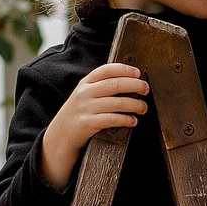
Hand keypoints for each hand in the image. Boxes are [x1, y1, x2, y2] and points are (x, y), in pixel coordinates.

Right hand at [39, 62, 146, 189]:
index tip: (138, 73)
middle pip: (115, 84)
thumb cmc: (78, 114)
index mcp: (85, 83)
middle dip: (135, 85)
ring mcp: (85, 108)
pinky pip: (112, 119)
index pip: (107, 70)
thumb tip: (129, 81)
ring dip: (135, 104)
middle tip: (146, 89)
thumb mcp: (84, 95)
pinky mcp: (88, 123)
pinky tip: (133, 121)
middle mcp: (85, 93)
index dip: (124, 69)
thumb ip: (101, 86)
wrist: (60, 136)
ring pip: (116, 102)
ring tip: (143, 108)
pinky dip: (126, 119)